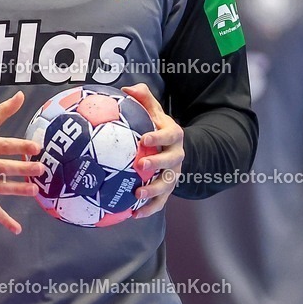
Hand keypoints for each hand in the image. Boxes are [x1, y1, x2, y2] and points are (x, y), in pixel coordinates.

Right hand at [0, 91, 44, 234]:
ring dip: (17, 190)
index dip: (19, 146)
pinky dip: (4, 220)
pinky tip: (17, 229)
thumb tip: (22, 95)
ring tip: (35, 190)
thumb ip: (3, 112)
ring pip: (0, 188)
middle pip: (3, 168)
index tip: (37, 147)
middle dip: (22, 169)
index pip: (3, 145)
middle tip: (41, 169)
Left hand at [121, 83, 184, 218]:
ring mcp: (174, 174)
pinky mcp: (168, 190)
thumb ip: (143, 98)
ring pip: (167, 184)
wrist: (174, 148)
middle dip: (157, 164)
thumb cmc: (157, 127)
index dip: (158, 137)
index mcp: (174, 135)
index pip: (169, 135)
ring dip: (153, 191)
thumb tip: (126, 89)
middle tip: (140, 166)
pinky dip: (149, 209)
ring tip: (137, 194)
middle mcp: (177, 155)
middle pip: (171, 161)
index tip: (144, 138)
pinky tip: (133, 214)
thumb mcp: (154, 111)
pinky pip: (160, 202)